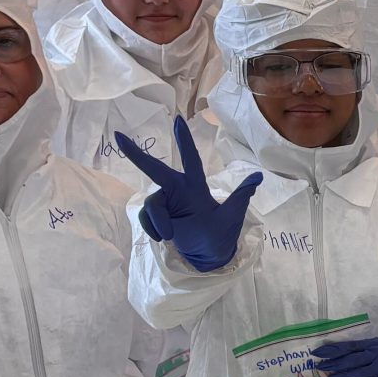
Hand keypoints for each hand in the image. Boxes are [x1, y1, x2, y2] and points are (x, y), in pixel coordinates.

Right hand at [114, 117, 260, 272]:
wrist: (209, 256)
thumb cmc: (221, 233)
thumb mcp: (232, 216)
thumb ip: (240, 196)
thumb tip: (258, 176)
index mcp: (196, 186)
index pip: (190, 160)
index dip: (184, 141)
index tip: (177, 120)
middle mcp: (177, 190)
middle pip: (155, 170)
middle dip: (137, 155)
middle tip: (119, 137)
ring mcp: (165, 203)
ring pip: (151, 203)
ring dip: (158, 220)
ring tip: (169, 235)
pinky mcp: (156, 217)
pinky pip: (146, 218)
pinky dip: (153, 228)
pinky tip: (163, 238)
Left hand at [308, 334, 377, 376]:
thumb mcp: (377, 351)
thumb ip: (361, 351)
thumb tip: (333, 356)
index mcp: (376, 342)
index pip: (351, 345)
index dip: (333, 349)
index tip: (317, 353)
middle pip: (355, 358)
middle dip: (335, 363)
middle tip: (320, 367)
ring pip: (362, 371)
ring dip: (344, 375)